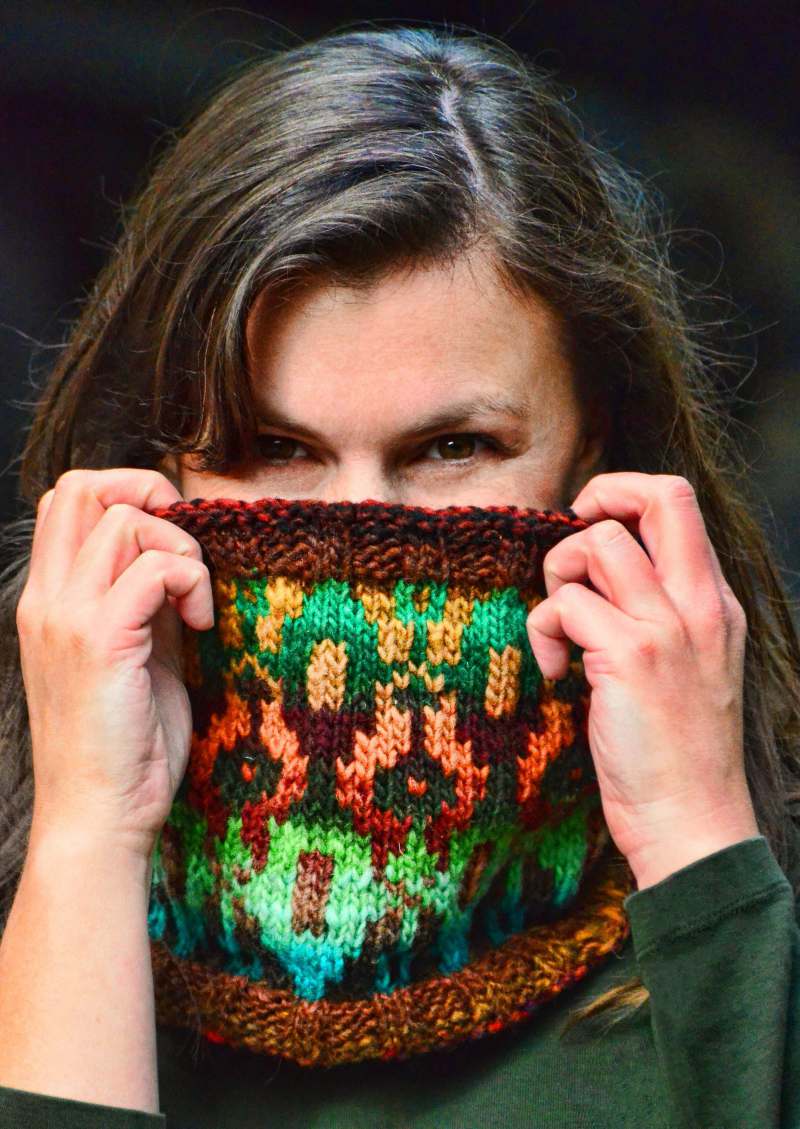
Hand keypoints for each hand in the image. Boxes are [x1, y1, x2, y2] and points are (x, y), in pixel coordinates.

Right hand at [16, 468, 213, 860]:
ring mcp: (67, 618)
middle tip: (187, 549)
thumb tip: (182, 563)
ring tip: (196, 604)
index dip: (125, 494)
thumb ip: (146, 604)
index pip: (66, 500)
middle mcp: (46, 599)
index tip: (171, 538)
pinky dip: (192, 583)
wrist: (99, 817)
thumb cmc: (123, 745)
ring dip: (180, 548)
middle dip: (148, 494)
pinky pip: (156, 569)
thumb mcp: (135, 656)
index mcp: (48, 600)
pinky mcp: (100, 642)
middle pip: (82, 488)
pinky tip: (202, 625)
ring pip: (124, 521)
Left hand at [526, 472, 759, 888]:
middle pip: (656, 497)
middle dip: (598, 499)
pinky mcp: (630, 658)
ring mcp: (668, 628)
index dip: (626, 493)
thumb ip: (660, 610)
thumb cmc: (677, 752)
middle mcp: (700, 605)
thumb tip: (597, 570)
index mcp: (716, 603)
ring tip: (562, 633)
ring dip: (559, 577)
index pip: (680, 503)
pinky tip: (557, 673)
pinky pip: (564, 605)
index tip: (592, 523)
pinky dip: (544, 632)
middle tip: (572, 546)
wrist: (692, 822)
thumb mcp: (691, 666)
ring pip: (597, 544)